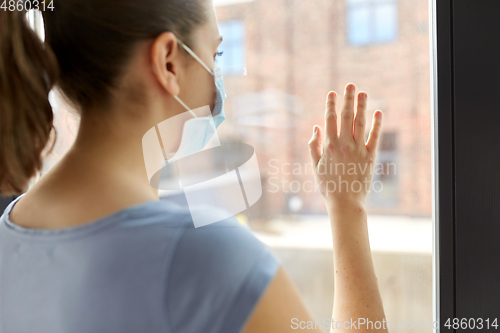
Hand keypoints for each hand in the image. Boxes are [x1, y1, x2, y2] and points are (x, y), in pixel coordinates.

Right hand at [308, 83, 382, 209]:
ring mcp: (358, 149)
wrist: (345, 202)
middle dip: (347, 99)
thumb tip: (315, 127)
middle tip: (350, 85)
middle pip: (346, 116)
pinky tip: (379, 112)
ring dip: (362, 106)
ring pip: (360, 122)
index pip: (329, 119)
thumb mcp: (315, 166)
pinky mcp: (370, 156)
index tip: (332, 93)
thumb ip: (313, 145)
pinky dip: (377, 124)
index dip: (330, 104)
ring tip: (363, 92)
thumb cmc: (328, 186)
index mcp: (329, 146)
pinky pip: (374, 136)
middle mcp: (343, 145)